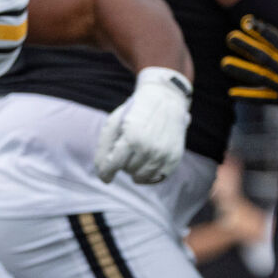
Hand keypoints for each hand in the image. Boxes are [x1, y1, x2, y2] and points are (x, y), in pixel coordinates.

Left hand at [95, 67, 191, 183]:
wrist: (165, 99)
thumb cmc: (135, 112)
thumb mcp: (114, 123)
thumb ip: (104, 148)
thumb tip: (102, 174)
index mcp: (132, 137)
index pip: (113, 165)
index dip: (106, 173)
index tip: (105, 176)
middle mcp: (149, 147)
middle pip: (127, 170)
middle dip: (123, 163)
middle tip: (128, 148)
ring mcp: (164, 154)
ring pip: (141, 177)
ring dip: (135, 170)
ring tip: (137, 154)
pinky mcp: (174, 158)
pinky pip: (156, 178)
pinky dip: (149, 175)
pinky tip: (146, 163)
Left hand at [222, 16, 277, 119]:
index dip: (263, 32)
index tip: (249, 22)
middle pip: (264, 58)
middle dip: (246, 47)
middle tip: (230, 37)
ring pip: (259, 78)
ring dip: (240, 70)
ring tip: (224, 63)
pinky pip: (264, 99)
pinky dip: (248, 96)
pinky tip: (231, 93)